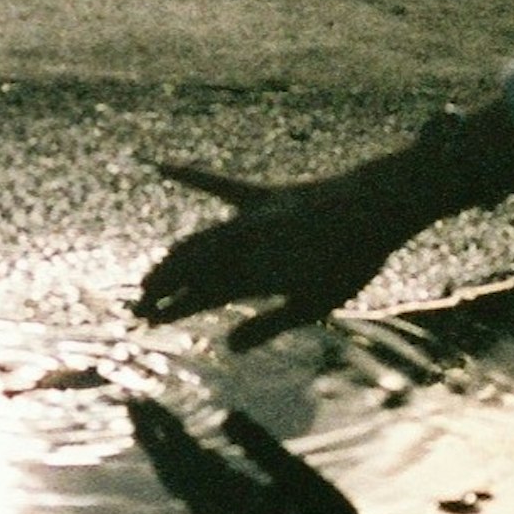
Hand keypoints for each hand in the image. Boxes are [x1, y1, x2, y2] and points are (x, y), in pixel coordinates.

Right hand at [135, 152, 447, 350]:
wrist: (374, 206)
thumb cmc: (351, 262)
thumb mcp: (313, 304)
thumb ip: (270, 325)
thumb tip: (230, 346)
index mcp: (253, 275)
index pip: (199, 296)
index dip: (172, 308)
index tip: (148, 320)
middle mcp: (242, 246)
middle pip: (189, 269)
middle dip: (161, 288)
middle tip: (138, 307)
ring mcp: (249, 219)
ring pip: (197, 240)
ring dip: (172, 258)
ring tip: (155, 273)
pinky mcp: (263, 196)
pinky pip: (219, 185)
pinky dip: (190, 176)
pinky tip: (162, 167)